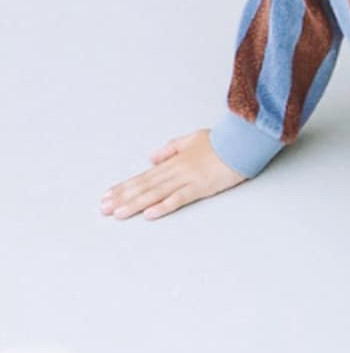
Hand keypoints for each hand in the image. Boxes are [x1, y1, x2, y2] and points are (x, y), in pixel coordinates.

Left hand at [102, 128, 243, 222]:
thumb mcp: (192, 138)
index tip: (107, 195)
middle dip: (122, 197)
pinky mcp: (201, 187)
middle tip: (103, 208)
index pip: (144, 176)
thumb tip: (152, 158)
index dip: (124, 186)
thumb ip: (171, 148)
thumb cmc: (220, 141)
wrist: (243, 141)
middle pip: (145, 185)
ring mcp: (188, 179)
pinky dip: (163, 206)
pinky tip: (149, 214)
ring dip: (135, 204)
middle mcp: (176, 170)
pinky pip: (179, 198)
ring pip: (156, 193)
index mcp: (174, 160)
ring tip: (118, 213)